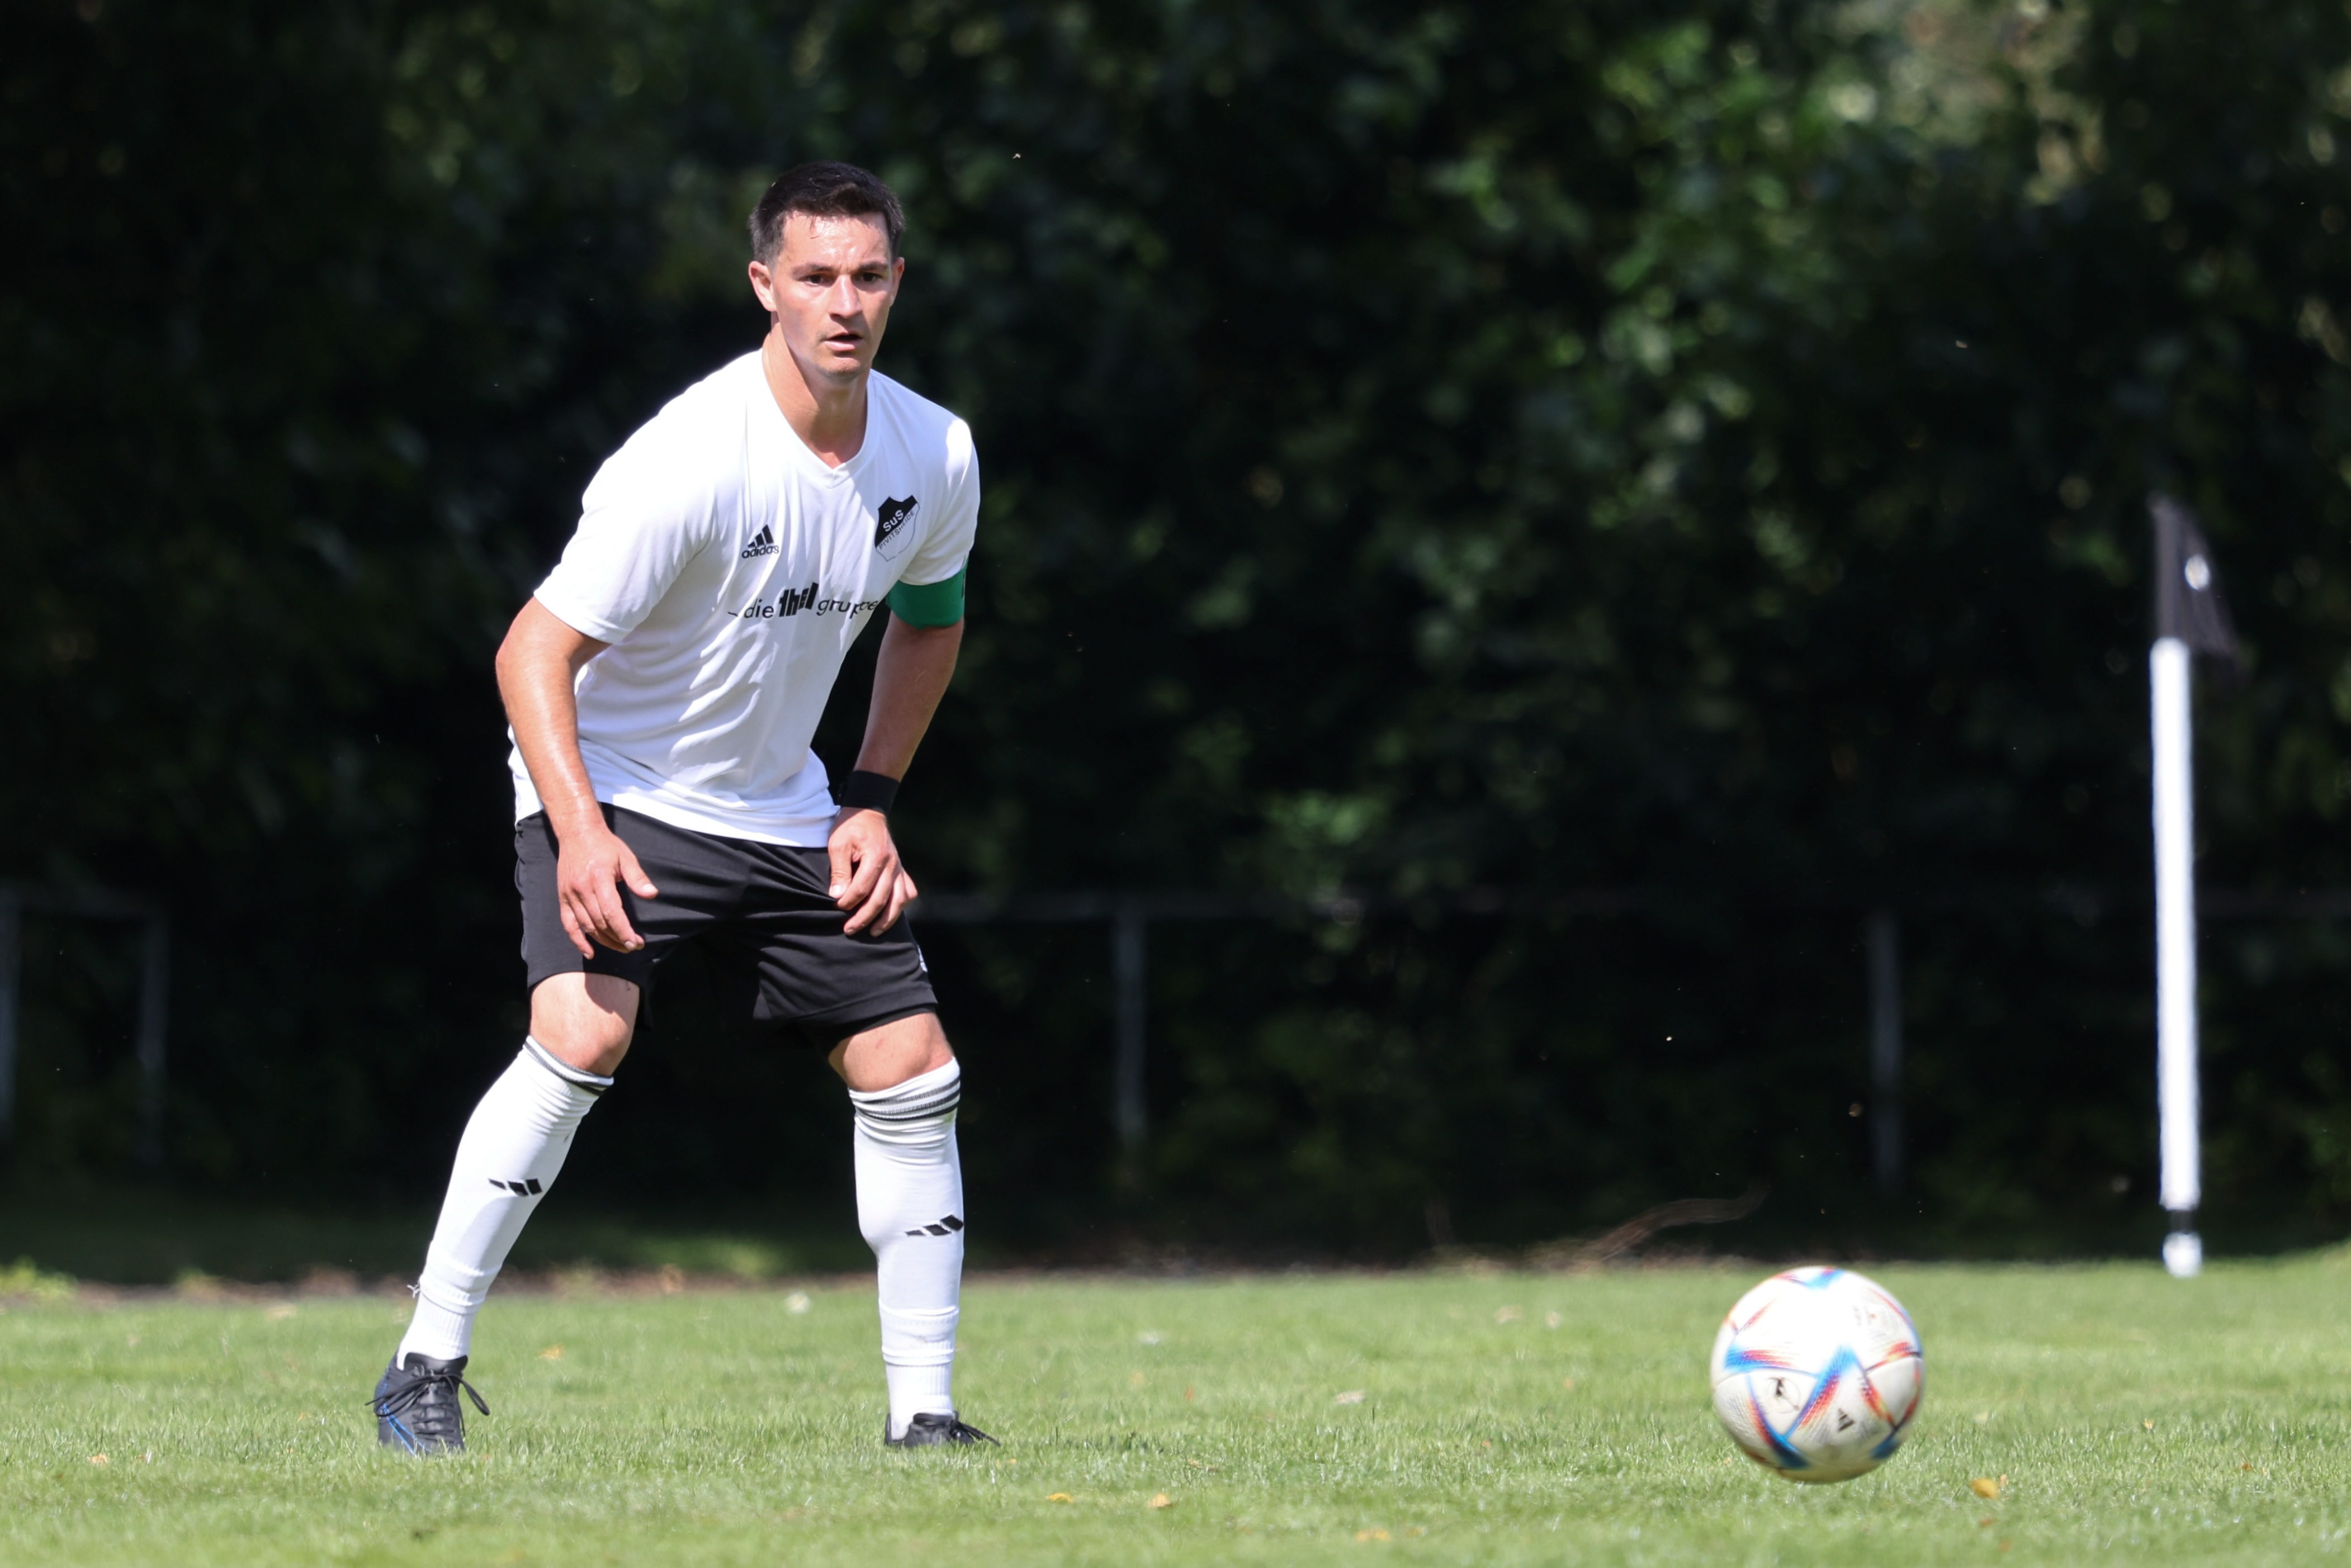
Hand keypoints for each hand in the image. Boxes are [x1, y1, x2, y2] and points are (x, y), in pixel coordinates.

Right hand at [555, 818, 658, 955]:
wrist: (577, 833)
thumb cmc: (605, 845)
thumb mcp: (625, 857)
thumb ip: (637, 877)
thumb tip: (652, 894)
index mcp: (599, 878)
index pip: (611, 912)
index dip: (623, 931)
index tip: (635, 943)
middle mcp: (581, 889)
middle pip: (600, 922)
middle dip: (618, 938)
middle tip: (633, 946)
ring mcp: (570, 895)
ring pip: (586, 926)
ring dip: (603, 941)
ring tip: (620, 948)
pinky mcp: (563, 898)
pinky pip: (568, 924)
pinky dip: (578, 940)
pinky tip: (590, 951)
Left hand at [827, 808, 917, 934]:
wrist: (867, 813)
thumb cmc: (850, 828)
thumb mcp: (838, 844)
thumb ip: (839, 870)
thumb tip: (837, 895)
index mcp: (876, 857)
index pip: (862, 888)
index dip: (848, 901)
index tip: (836, 907)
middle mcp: (892, 865)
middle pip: (881, 899)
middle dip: (864, 918)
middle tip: (849, 930)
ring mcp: (899, 868)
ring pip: (898, 901)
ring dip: (886, 919)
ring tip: (872, 932)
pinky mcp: (901, 870)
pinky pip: (908, 892)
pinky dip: (901, 905)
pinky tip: (890, 914)